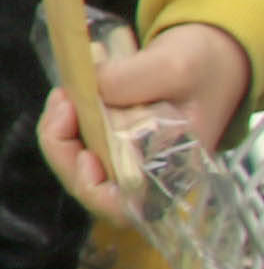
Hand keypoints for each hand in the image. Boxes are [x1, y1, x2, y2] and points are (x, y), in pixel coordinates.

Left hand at [41, 20, 254, 221]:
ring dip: (58, 134)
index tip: (84, 154)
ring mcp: (126, 163)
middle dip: (63, 148)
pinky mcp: (112, 146)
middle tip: (63, 103)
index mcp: (173, 171)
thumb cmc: (202, 69)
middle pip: (89, 188)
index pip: (125, 207)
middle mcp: (146, 177)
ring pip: (75, 168)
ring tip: (64, 96)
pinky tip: (66, 98)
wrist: (210, 60)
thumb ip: (132, 79)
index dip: (94, 190)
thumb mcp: (174, 65)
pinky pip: (76, 147)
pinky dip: (63, 125)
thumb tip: (90, 91)